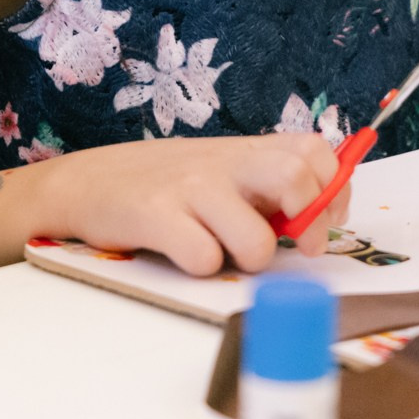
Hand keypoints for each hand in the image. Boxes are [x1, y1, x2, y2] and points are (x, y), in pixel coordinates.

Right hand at [27, 132, 348, 276]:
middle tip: (301, 248)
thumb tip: (321, 216)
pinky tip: (185, 255)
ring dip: (252, 259)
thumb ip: (265, 185)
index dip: (334, 188)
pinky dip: (203, 268)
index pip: (315, 151)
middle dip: (311, 223)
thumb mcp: (219, 169)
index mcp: (245, 150)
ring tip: (228, 254)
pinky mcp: (157, 217)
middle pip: (296, 180)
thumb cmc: (164, 185)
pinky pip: (204, 259)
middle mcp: (223, 162)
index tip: (326, 218)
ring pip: (257, 239)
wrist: (85, 183)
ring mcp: (191, 188)